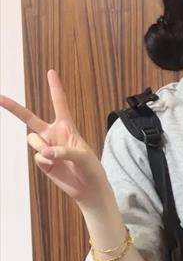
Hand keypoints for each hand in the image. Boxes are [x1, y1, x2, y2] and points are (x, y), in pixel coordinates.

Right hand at [0, 69, 111, 208]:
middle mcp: (53, 134)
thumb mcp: (83, 157)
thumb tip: (45, 153)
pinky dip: (46, 161)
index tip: (51, 72)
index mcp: (67, 127)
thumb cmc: (91, 169)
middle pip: (29, 118)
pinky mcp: (43, 161)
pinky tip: (56, 167)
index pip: (60, 104)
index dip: (55, 88)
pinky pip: (38, 156)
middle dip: (13, 107)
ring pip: (34, 140)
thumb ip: (64, 152)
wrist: (88, 189)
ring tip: (58, 157)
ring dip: (44, 148)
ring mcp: (46, 147)